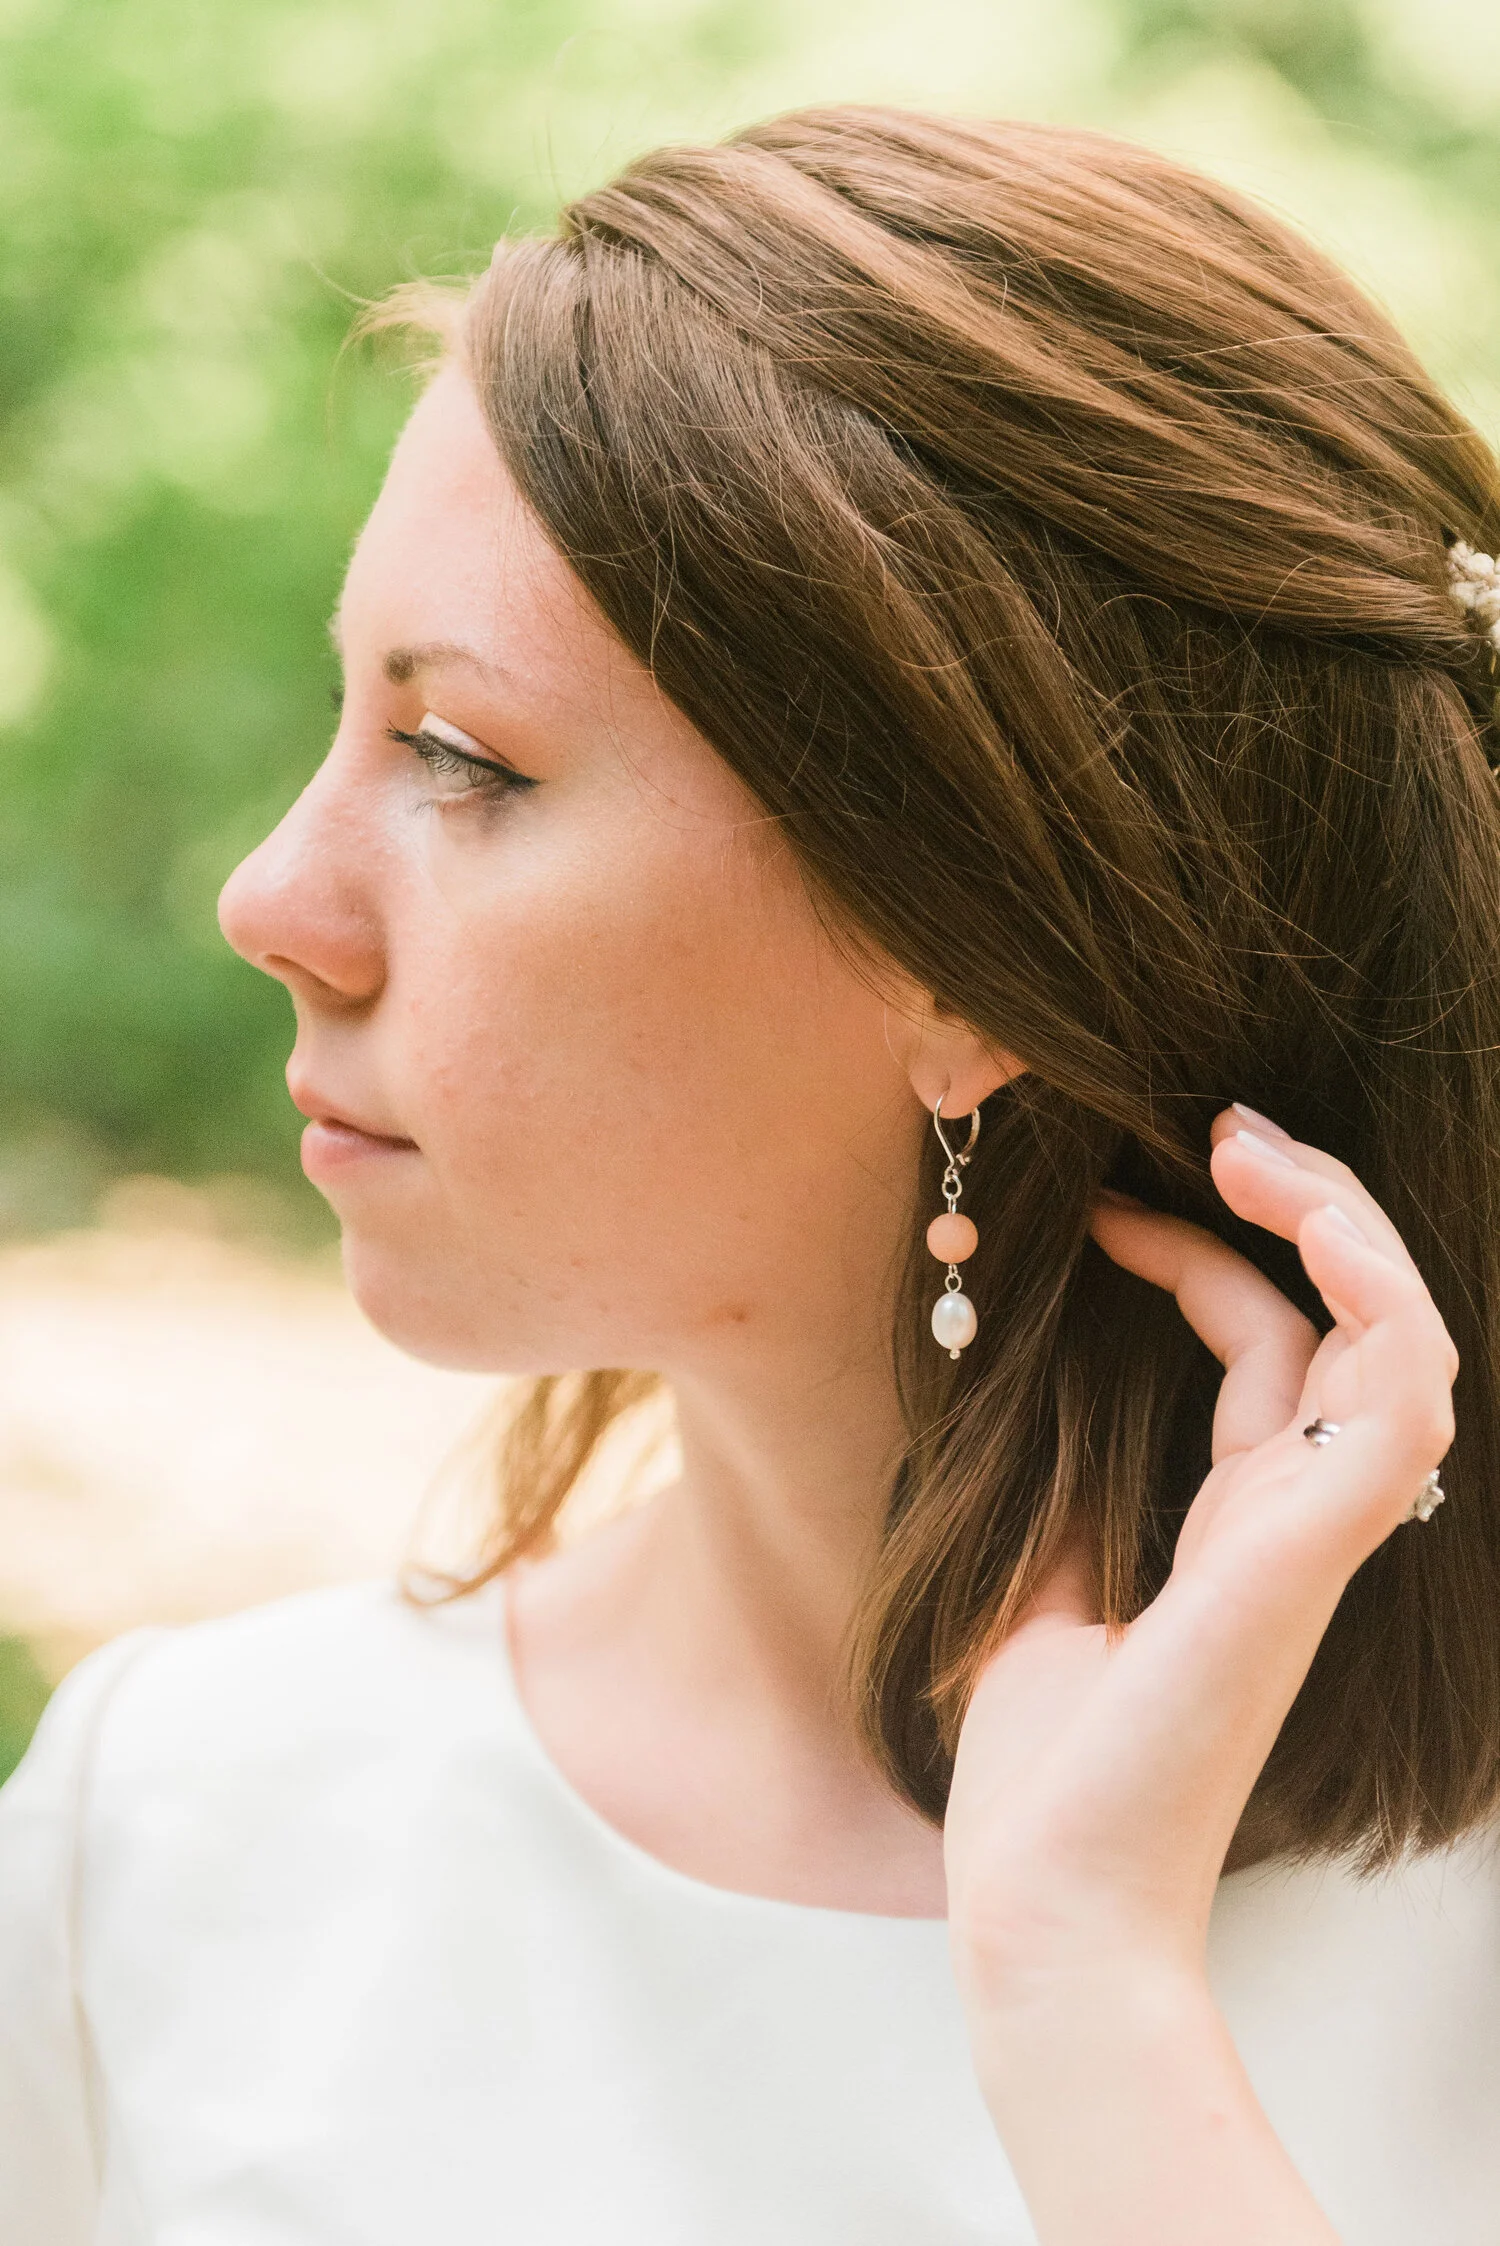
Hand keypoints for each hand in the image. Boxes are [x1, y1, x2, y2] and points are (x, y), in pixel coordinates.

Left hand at [942, 1110, 1456, 2240]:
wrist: (1044, 1893)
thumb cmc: (1035, 1761)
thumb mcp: (1032, 1563)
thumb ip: (1060, 1464)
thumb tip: (1013, 1344)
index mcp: (1234, 1523)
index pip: (1260, 1349)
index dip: (1193, 1254)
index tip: (1095, 1208)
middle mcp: (1293, 1518)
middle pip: (1348, 1322)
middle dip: (1303, 1205)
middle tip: (1224, 1123)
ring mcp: (1315, 1535)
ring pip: (1399, 1341)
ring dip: (1343, 1225)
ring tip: (1250, 1143)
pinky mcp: (1311, 1552)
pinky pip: (1397, 1399)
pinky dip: (1371, 1296)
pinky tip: (1299, 1223)